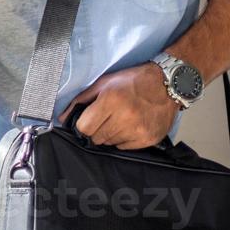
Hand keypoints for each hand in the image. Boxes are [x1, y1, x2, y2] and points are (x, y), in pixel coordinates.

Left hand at [57, 63, 178, 149]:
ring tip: (119, 119)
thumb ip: (80, 100)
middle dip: (96, 130)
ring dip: (110, 134)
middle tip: (105, 118)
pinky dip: (123, 139)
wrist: (166, 85)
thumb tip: (62, 117)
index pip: (84, 128)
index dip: (82, 126)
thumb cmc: (132, 81)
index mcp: (110, 100)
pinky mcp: (148, 139)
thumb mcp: (103, 83)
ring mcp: (138, 130)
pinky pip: (124, 147)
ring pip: (109, 143)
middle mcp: (124, 117)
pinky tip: (130, 125)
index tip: (87, 121)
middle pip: (96, 138)